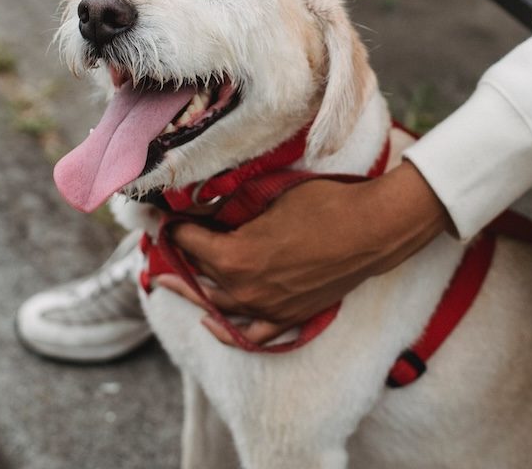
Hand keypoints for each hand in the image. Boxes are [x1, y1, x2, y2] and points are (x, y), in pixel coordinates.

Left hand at [153, 161, 452, 345]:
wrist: (370, 230)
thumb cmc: (323, 205)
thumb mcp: (270, 196)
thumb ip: (235, 209)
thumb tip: (210, 206)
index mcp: (233, 256)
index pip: (188, 241)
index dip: (173, 225)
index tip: (166, 216)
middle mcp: (243, 289)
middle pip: (195, 276)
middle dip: (176, 258)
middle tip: (161, 248)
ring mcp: (266, 308)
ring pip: (216, 305)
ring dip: (193, 290)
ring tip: (173, 280)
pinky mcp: (288, 317)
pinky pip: (250, 335)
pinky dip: (227, 330)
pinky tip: (211, 322)